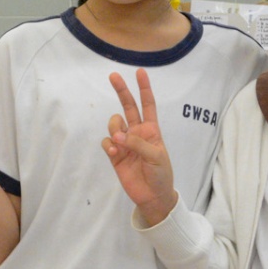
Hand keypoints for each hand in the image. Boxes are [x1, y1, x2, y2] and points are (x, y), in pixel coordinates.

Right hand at [102, 68, 177, 224]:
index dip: (144, 88)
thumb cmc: (161, 174)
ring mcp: (125, 142)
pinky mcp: (115, 154)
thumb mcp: (156, 157)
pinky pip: (106, 142)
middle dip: (121, 90)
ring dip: (114, 128)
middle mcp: (137, 132)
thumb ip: (138, 144)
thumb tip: (118, 137)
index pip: (147, 104)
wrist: (153, 196)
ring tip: (120, 144)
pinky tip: (115, 153)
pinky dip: (109, 145)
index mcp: (151, 130)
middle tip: (113, 76)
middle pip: (127, 106)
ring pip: (114, 124)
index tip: (140, 72)